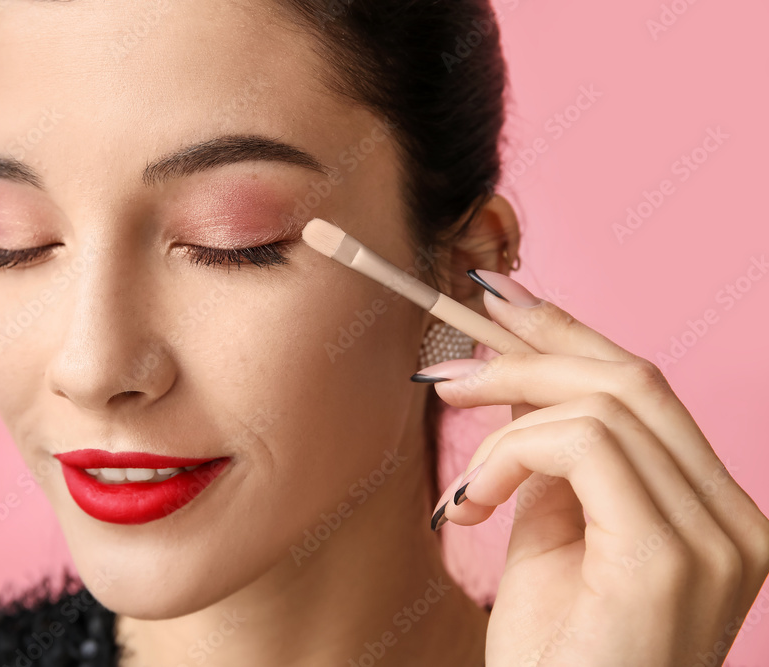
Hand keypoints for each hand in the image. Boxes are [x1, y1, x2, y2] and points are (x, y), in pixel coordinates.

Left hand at [419, 269, 768, 666]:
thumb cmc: (552, 655)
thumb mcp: (550, 538)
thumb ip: (557, 466)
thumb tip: (525, 394)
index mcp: (710, 512)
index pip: (648, 393)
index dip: (572, 336)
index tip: (502, 304)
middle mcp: (734, 520)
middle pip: (635, 379)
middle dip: (534, 348)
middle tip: (453, 365)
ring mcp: (717, 538)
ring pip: (610, 402)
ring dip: (508, 412)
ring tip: (455, 461)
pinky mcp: (671, 556)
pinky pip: (585, 446)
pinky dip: (511, 455)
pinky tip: (471, 503)